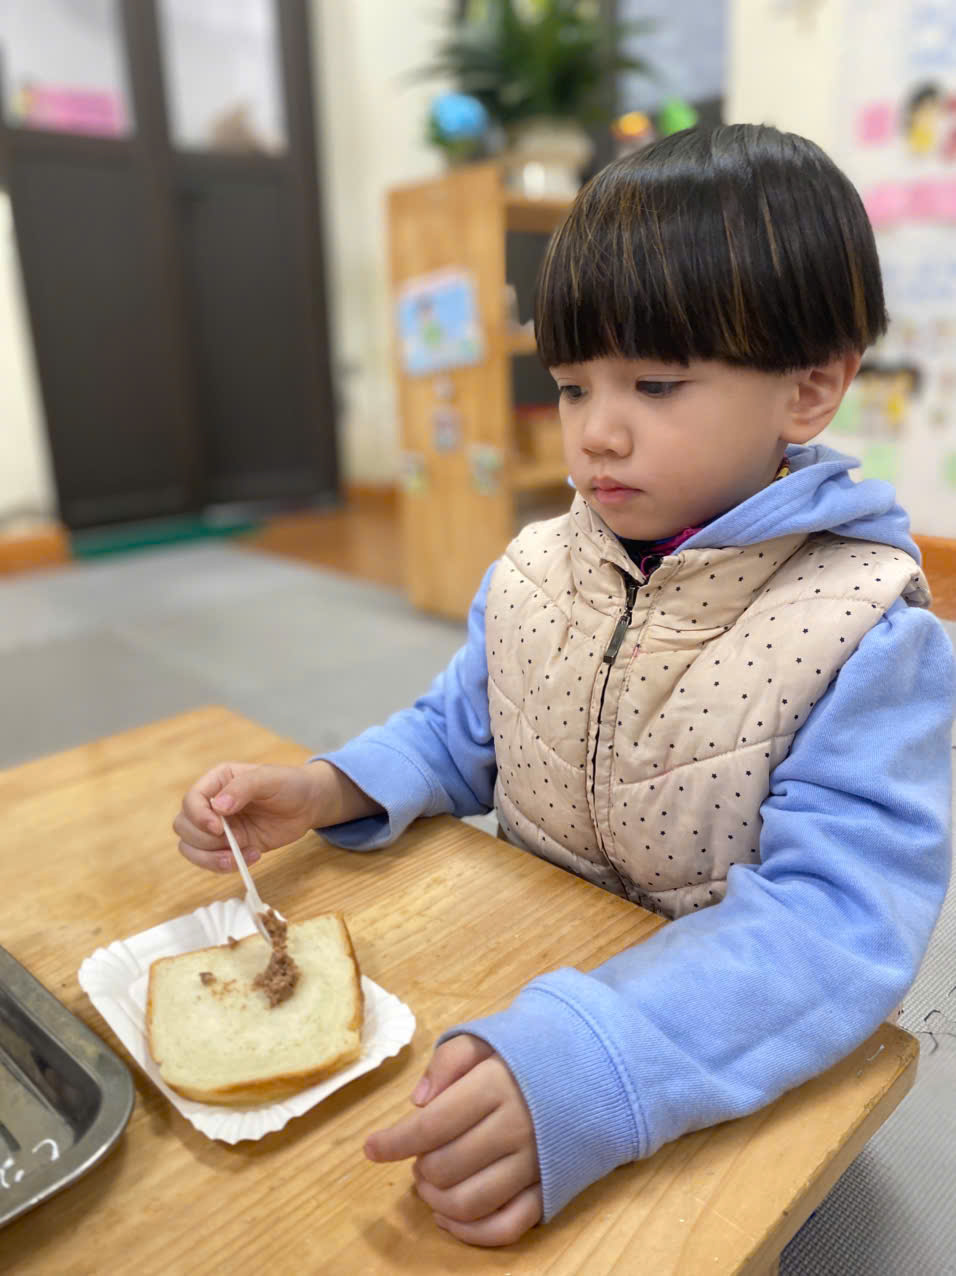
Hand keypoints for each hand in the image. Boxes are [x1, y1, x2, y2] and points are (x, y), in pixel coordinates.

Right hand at [173, 761, 325, 871]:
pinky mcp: (230, 846)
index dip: (199, 817)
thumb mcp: (269, 778)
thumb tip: (218, 807)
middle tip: (235, 841)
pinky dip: (226, 865)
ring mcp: (219, 828)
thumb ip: (243, 788)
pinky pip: (211, 861)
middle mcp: (211, 805)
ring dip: (211, 858)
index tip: (219, 827)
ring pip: (190, 847)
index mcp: (217, 781)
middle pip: (183, 827)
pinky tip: (253, 856)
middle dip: (204, 840)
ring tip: (239, 855)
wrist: (308, 804)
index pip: (190, 800)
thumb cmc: (289, 784)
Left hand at [364, 1035, 542, 1246]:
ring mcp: (535, 1164)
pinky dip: (470, 1233)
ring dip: (436, 1201)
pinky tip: (448, 1218)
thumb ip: (447, 1061)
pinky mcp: (549, 1190)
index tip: (371, 1148)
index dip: (395, 1141)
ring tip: (429, 1183)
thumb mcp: (486, 1040)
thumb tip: (418, 1102)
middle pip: (446, 1167)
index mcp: (496, 1086)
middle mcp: (516, 1128)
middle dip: (419, 1167)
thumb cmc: (526, 1054)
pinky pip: (506, 1227)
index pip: (432, 1125)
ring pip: (470, 1203)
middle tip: (417, 1157)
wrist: (591, 1069)